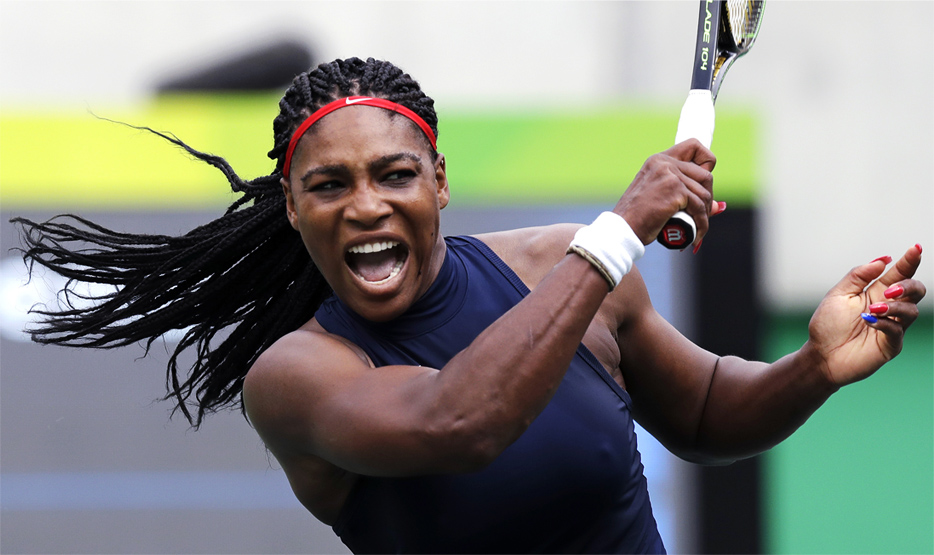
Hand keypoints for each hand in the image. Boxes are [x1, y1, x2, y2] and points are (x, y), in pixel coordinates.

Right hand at [613, 139, 720, 245]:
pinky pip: (699, 207)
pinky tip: (697, 234)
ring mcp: (670, 175)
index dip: (705, 162)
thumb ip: (685, 196)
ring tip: (698, 228)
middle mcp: (664, 163)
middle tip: (701, 214)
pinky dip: (702, 223)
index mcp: (658, 160)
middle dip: (708, 197)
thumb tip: (719, 206)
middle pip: (705, 175)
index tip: (702, 183)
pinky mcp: (675, 190)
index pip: (693, 146)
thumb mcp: (660, 199)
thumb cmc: (637, 218)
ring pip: (704, 193)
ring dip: (705, 214)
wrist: (622, 230)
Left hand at [807, 245, 925, 386]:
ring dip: (894, 306)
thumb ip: (858, 276)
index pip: (899, 273)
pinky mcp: (891, 345)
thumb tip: (882, 260)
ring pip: (911, 310)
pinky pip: (897, 331)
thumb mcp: (838, 295)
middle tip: (891, 289)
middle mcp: (889, 307)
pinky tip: (870, 321)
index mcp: (876, 292)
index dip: (909, 261)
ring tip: (873, 309)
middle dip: (909, 284)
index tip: (915, 248)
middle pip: (916, 290)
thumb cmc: (828, 325)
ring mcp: (893, 326)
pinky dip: (886, 323)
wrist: (820, 355)